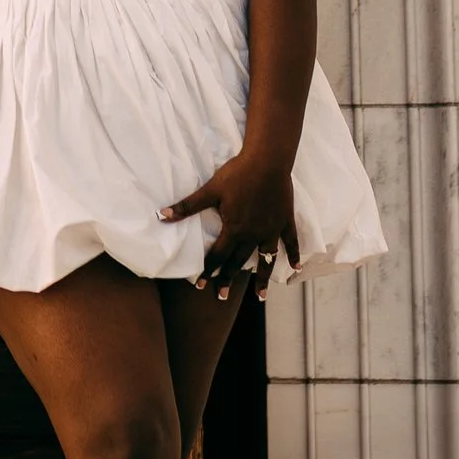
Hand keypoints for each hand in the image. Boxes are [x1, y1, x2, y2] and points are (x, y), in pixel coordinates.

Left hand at [160, 150, 297, 299]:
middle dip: (228, 279)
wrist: (267, 161)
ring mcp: (271, 229)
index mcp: (234, 229)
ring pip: (266, 259)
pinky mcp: (285, 221)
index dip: (208, 270)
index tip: (201, 285)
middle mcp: (253, 234)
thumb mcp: (210, 190)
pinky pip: (290, 241)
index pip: (218, 255)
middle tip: (220, 296)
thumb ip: (187, 206)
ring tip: (260, 296)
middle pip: (239, 262)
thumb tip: (162, 215)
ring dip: (262, 278)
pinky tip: (296, 267)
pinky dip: (294, 254)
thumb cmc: (237, 174)